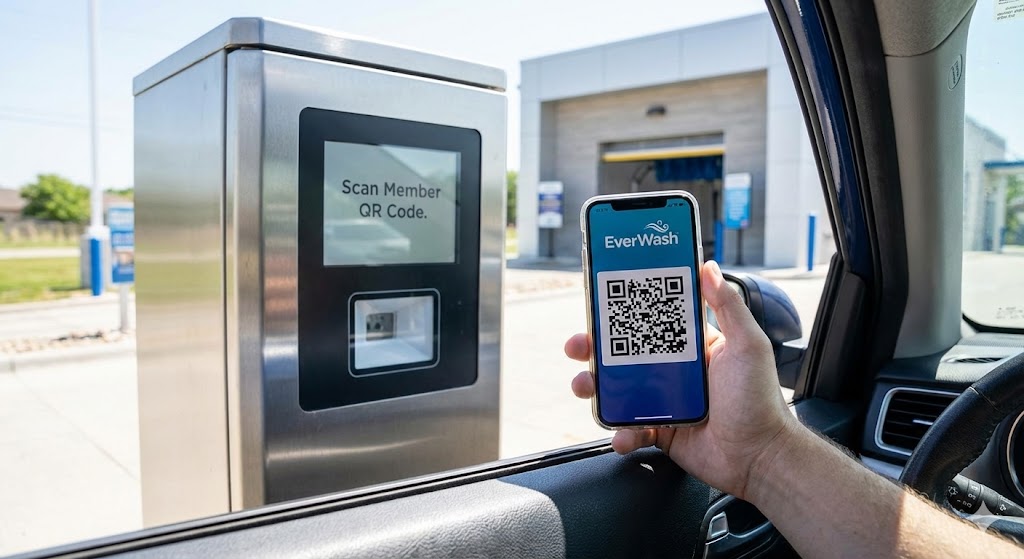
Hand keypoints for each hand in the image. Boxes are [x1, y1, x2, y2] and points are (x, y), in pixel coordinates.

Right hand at [565, 260, 798, 499]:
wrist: (760, 458)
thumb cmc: (759, 400)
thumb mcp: (747, 345)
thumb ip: (728, 306)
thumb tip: (709, 267)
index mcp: (691, 346)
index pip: (650, 322)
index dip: (623, 314)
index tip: (601, 304)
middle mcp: (674, 371)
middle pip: (623, 354)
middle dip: (594, 350)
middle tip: (578, 346)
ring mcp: (664, 402)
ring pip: (617, 390)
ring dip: (595, 387)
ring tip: (585, 387)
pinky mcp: (660, 432)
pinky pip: (630, 428)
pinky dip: (620, 432)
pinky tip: (622, 433)